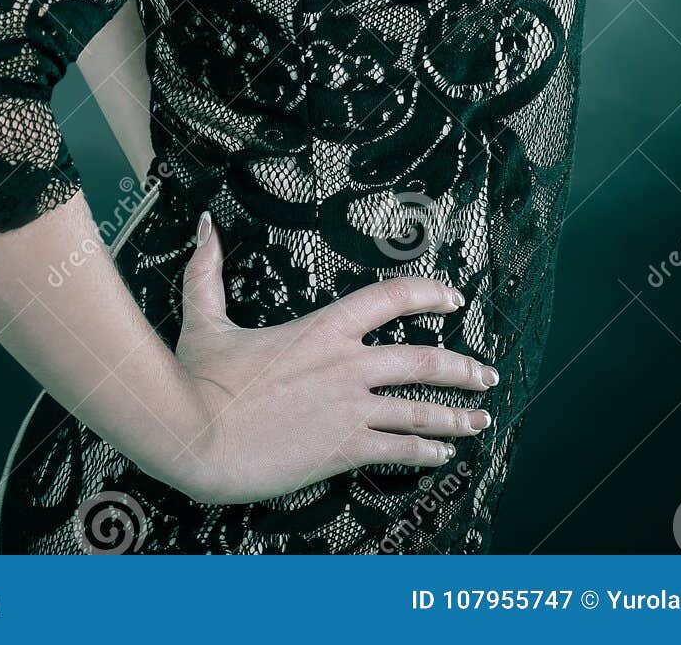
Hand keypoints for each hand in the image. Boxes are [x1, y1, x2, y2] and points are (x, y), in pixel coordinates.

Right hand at [171, 210, 495, 506]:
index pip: (390, 298)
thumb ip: (208, 271)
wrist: (195, 435)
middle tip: (486, 374)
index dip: (428, 294)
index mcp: (322, 328)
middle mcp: (346, 364)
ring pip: (420, 408)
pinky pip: (400, 449)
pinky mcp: (344, 448)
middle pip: (423, 359)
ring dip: (456, 414)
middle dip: (463, 367)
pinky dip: (427, 451)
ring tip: (478, 420)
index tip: (453, 297)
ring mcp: (350, 408)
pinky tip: (442, 454)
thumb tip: (205, 225)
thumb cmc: (199, 380)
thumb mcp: (205, 318)